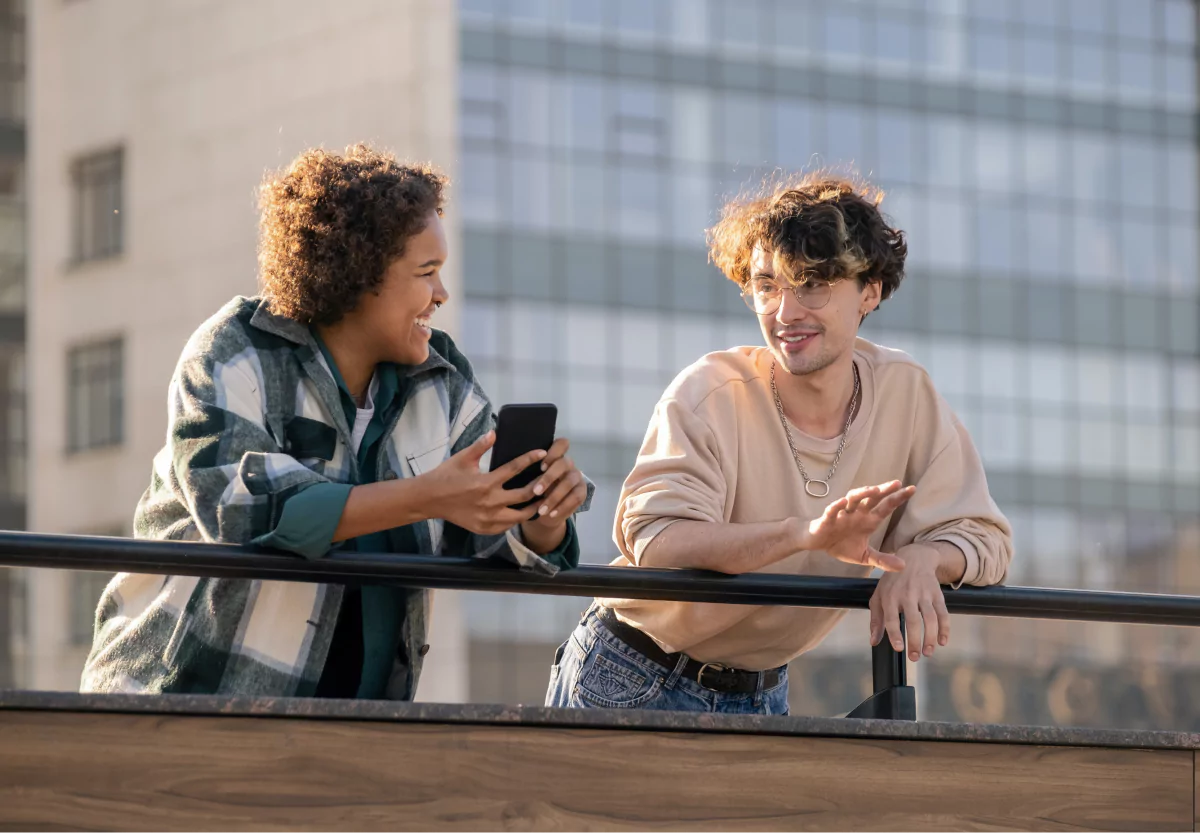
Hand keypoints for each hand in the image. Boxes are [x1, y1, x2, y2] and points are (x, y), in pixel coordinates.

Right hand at [420, 431, 545, 535]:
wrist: (428, 499)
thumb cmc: (445, 476)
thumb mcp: (462, 458)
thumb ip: (480, 446)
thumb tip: (495, 432)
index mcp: (486, 482)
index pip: (515, 469)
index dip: (530, 459)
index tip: (542, 453)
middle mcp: (489, 502)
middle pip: (524, 496)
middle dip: (540, 488)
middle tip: (549, 481)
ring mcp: (487, 518)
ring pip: (519, 516)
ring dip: (532, 508)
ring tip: (541, 500)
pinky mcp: (483, 528)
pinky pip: (506, 526)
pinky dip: (516, 520)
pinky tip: (522, 513)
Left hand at [521, 437, 587, 552]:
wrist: (544, 512)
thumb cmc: (533, 492)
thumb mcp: (528, 481)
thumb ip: (526, 471)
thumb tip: (511, 467)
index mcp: (556, 456)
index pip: (561, 444)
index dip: (553, 453)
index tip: (540, 467)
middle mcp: (568, 464)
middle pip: (564, 463)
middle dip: (549, 477)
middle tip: (535, 491)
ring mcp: (577, 477)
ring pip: (569, 482)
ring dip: (554, 496)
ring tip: (541, 509)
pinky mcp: (581, 492)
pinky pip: (575, 498)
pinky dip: (562, 507)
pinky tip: (551, 514)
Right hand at [800, 481, 914, 571]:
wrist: (816, 542)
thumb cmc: (841, 544)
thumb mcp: (864, 556)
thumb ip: (882, 559)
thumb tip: (903, 566)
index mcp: (868, 520)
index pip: (886, 507)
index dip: (897, 498)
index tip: (912, 489)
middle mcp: (857, 513)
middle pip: (872, 498)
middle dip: (884, 490)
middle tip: (897, 484)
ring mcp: (842, 514)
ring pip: (853, 499)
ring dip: (862, 493)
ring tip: (873, 490)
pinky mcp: (827, 519)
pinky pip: (832, 510)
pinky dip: (837, 506)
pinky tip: (842, 502)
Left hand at [869, 543, 953, 661]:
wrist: (914, 559)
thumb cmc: (892, 582)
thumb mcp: (879, 596)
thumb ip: (876, 620)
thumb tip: (873, 641)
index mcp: (889, 596)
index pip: (891, 618)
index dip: (894, 634)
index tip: (899, 648)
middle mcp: (907, 594)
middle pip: (913, 620)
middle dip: (914, 641)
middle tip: (914, 657)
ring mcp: (923, 594)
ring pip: (930, 618)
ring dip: (931, 637)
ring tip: (928, 652)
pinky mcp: (937, 594)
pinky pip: (943, 613)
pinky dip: (945, 628)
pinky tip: (943, 641)